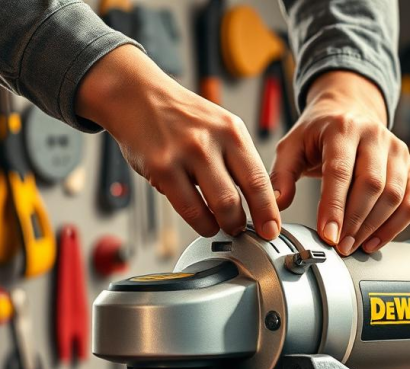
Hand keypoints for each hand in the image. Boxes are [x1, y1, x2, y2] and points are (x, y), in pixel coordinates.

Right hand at [76, 45, 280, 239]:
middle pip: (238, 198)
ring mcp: (186, 154)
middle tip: (240, 229)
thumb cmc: (182, 117)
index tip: (271, 230)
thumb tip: (259, 200)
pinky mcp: (162, 167)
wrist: (138, 96)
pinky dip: (199, 222)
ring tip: (220, 226)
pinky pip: (188, 208)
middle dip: (242, 223)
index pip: (259, 179)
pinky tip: (202, 221)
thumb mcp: (221, 127)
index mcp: (233, 131)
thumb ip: (238, 160)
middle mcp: (211, 141)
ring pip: (216, 207)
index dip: (268, 211)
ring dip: (222, 225)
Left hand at [270, 71, 409, 254]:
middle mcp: (375, 136)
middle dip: (356, 221)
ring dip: (375, 227)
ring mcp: (397, 150)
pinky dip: (396, 225)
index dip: (335, 207)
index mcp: (343, 128)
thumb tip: (277, 207)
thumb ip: (281, 176)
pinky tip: (376, 240)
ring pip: (395, 195)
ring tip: (354, 246)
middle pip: (373, 185)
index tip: (328, 235)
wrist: (350, 111)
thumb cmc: (319, 133)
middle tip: (340, 246)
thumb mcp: (292, 146)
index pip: (340, 171)